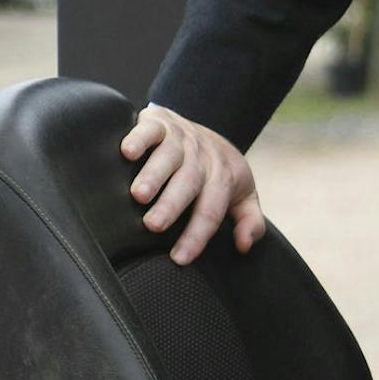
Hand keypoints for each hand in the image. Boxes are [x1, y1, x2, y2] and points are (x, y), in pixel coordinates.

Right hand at [120, 105, 265, 264]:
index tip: (179, 257)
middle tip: (154, 225)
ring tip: (139, 194)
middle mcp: (201, 157)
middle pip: (189, 183)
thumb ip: (250, 220)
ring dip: (153, 175)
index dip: (197, 235)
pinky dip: (138, 138)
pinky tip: (128, 152)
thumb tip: (244, 245)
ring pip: (168, 157)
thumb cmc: (218, 168)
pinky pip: (150, 129)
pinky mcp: (159, 122)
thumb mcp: (243, 192)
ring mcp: (180, 138)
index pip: (211, 210)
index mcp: (222, 177)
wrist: (204, 125)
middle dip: (172, 204)